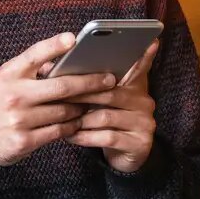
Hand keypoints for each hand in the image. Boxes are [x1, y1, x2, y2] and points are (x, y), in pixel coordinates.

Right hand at [0, 32, 118, 165]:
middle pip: (62, 86)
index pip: (34, 54)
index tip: (73, 38)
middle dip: (90, 82)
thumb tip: (63, 60)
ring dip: (82, 107)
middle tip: (109, 79)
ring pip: (64, 111)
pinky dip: (72, 126)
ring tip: (94, 102)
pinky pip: (59, 131)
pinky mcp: (25, 141)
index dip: (54, 45)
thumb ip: (29, 69)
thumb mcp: (4, 79)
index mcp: (9, 74)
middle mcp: (15, 95)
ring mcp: (20, 119)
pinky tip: (79, 121)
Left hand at [63, 40, 159, 172]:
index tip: (151, 41)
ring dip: (80, 118)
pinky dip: (85, 137)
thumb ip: (85, 83)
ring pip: (105, 116)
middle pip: (110, 92)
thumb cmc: (106, 122)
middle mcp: (144, 102)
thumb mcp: (101, 101)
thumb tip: (48, 67)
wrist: (123, 157)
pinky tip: (71, 136)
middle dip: (81, 94)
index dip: (144, 56)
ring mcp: (144, 123)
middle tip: (58, 95)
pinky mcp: (139, 144)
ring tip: (61, 118)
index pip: (140, 68)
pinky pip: (107, 137)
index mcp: (135, 87)